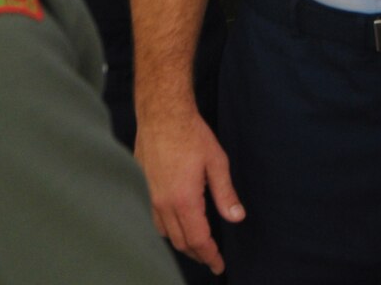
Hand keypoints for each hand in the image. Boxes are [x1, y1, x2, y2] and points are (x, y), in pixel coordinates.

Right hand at [134, 109, 243, 272]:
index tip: (219, 265)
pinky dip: (169, 231)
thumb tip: (236, 217)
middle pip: (181, 242)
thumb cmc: (191, 134)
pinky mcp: (144, 189)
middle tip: (212, 259)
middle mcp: (163, 204)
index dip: (210, 256)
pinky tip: (178, 226)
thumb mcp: (217, 162)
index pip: (198, 239)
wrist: (161, 115)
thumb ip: (226, 193)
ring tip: (198, 246)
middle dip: (198, 254)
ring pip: (166, 234)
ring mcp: (150, 197)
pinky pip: (155, 221)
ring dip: (183, 244)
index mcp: (184, 200)